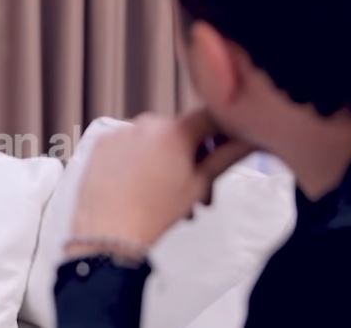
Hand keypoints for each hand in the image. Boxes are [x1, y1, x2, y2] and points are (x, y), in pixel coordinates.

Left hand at [68, 110, 253, 255]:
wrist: (110, 231)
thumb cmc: (155, 213)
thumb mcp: (199, 185)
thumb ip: (226, 157)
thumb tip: (248, 141)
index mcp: (175, 130)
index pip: (209, 117)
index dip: (221, 133)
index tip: (222, 152)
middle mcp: (147, 123)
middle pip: (180, 132)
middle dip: (192, 158)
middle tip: (197, 190)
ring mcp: (122, 131)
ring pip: (154, 139)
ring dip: (166, 160)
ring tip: (168, 196)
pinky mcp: (102, 143)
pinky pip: (129, 144)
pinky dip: (139, 160)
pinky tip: (141, 186)